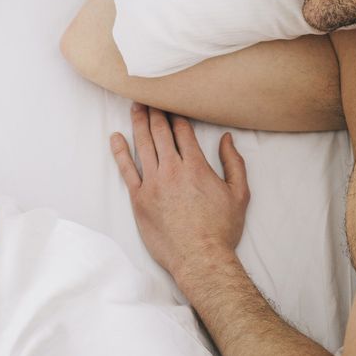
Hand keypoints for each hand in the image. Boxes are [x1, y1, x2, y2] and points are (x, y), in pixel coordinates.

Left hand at [110, 102, 249, 279]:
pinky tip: (116, 138)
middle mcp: (172, 170)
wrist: (200, 259)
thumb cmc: (221, 229)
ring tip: (136, 106)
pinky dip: (120, 152)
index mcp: (196, 166)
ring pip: (143, 145)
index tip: (172, 102)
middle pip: (160, 132)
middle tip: (150, 96)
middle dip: (155, 111)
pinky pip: (126, 170)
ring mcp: (152, 184)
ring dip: (139, 123)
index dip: (177, 114)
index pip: (183, 130)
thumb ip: (234, 163)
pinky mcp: (139, 199)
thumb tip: (226, 139)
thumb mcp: (240, 194)